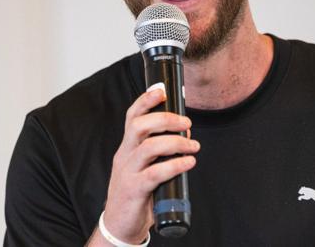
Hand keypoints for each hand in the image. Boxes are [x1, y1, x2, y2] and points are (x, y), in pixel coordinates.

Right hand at [89, 86, 199, 245]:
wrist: (120, 224)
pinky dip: (175, 165)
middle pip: (139, 126)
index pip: (132, 116)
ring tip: (193, 146)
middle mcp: (125, 155)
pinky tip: (188, 162)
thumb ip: (158, 150)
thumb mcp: (143, 165)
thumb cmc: (137, 191)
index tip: (161, 91)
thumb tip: (185, 134)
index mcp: (127, 146)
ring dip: (176, 142)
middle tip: (187, 123)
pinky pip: (155, 173)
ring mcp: (127, 172)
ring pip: (149, 147)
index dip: (145, 101)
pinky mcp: (134, 190)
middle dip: (166, 120)